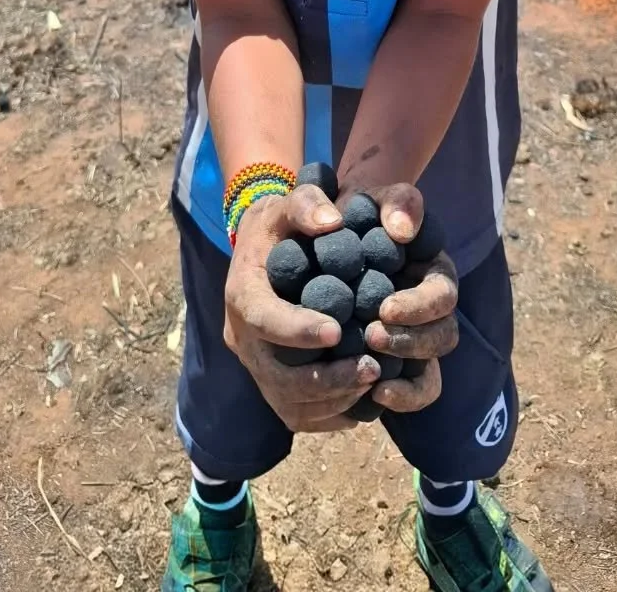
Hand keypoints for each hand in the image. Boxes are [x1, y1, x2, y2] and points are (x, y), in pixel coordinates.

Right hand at [224, 187, 380, 431]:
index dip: (298, 330)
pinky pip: (297, 415)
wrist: (262, 248)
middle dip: (325, 379)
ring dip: (333, 400)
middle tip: (372, 367)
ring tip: (374, 381)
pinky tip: (365, 399)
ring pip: (288, 404)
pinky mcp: (271, 384)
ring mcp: (256, 366)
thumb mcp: (288, 201)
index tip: (338, 330)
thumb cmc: (281, 224)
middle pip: (277, 377)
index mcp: (242, 294)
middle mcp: (243, 339)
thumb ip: (307, 203)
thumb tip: (331, 222)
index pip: (263, 320)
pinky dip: (330, 414)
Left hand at [339, 182, 459, 413]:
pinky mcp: (396, 362)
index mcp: (434, 272)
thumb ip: (396, 201)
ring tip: (369, 364)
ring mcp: (415, 338)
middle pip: (443, 336)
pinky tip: (374, 396)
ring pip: (430, 368)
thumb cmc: (356, 213)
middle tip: (372, 335)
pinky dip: (402, 397)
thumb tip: (403, 231)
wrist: (328, 235)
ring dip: (405, 367)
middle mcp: (430, 309)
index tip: (384, 308)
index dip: (419, 307)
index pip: (443, 295)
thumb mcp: (375, 195)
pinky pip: (413, 389)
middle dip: (411, 340)